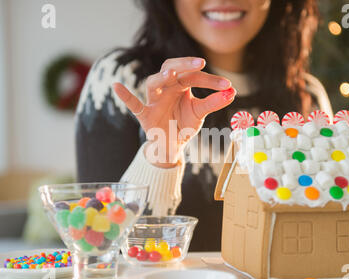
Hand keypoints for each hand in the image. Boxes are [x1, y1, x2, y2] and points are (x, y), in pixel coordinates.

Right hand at [113, 57, 234, 167]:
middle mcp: (166, 88)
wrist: (172, 145)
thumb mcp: (200, 112)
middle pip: (170, 68)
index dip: (210, 80)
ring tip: (171, 74)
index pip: (193, 75)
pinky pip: (134, 105)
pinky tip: (117, 86)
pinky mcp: (145, 115)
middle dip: (184, 65)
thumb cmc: (184, 123)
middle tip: (200, 63)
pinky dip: (126, 96)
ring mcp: (154, 100)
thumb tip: (232, 92)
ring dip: (161, 77)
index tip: (228, 85)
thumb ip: (214, 102)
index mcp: (180, 84)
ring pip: (153, 83)